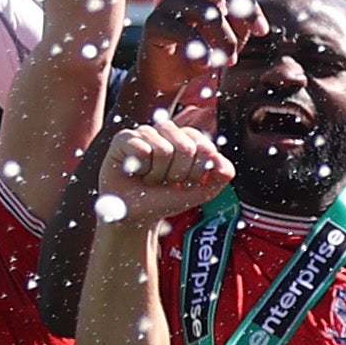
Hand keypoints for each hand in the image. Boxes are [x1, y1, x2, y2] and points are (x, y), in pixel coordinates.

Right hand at [91, 117, 233, 229]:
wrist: (136, 214)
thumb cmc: (167, 198)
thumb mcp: (202, 192)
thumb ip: (220, 176)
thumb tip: (221, 161)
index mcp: (189, 138)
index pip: (205, 147)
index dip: (197, 172)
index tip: (185, 181)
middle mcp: (168, 130)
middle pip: (186, 148)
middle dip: (178, 174)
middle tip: (165, 181)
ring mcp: (145, 132)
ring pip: (164, 150)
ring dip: (158, 174)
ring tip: (150, 177)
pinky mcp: (123, 138)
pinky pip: (141, 150)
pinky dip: (140, 168)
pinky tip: (135, 171)